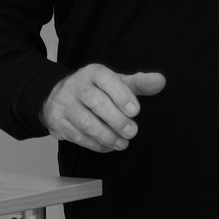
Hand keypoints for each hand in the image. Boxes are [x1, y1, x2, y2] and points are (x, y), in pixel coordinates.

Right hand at [40, 64, 164, 152]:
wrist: (58, 96)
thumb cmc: (95, 90)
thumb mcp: (116, 83)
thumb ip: (139, 83)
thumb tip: (160, 81)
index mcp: (92, 72)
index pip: (105, 78)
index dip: (121, 94)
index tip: (135, 111)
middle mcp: (76, 85)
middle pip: (95, 101)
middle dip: (116, 119)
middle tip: (132, 131)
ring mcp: (64, 103)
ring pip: (85, 122)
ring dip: (107, 136)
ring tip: (122, 143)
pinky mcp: (57, 122)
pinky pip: (78, 136)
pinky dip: (96, 144)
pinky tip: (108, 146)